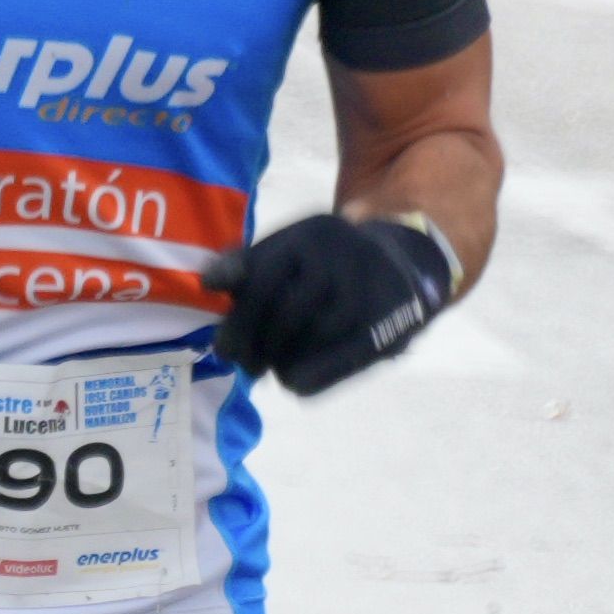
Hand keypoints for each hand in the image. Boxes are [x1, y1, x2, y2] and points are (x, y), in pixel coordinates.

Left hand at [218, 209, 456, 394]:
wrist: (405, 262)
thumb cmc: (327, 264)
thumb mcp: (290, 250)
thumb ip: (246, 264)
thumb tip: (208, 281)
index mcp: (312, 232)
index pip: (262, 276)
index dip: (238, 317)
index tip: (223, 347)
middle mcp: (342, 252)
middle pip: (285, 309)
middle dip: (256, 343)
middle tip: (242, 364)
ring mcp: (369, 286)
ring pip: (314, 334)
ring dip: (282, 359)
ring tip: (269, 367)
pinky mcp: (390, 320)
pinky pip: (345, 357)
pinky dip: (312, 374)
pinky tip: (292, 381)